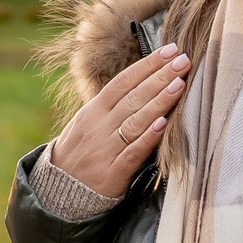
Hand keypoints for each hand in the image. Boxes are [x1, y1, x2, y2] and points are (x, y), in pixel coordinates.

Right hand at [49, 44, 190, 196]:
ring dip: (159, 101)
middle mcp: (99, 126)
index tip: (169, 50)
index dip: (147, 65)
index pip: (123, 81)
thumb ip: (111, 106)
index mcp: (93, 111)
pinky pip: (132, 152)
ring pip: (135, 121)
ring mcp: (105, 149)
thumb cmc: (79, 153)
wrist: (59, 192)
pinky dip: (148, 138)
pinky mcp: (113, 172)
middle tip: (183, 61)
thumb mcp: (87, 124)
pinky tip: (163, 124)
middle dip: (160, 76)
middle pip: (133, 96)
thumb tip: (143, 84)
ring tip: (179, 85)